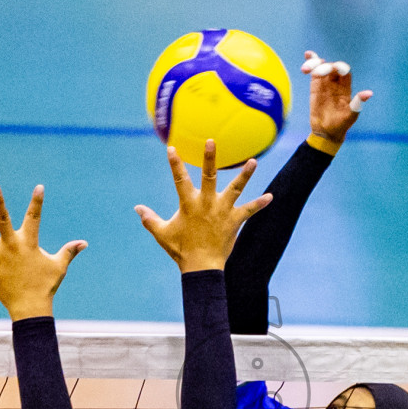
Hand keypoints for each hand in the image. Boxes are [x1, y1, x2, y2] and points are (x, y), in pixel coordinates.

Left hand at [0, 185, 86, 320]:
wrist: (31, 307)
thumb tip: (84, 243)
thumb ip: (69, 251)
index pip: (34, 217)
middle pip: (3, 219)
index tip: (39, 187)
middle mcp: (12, 246)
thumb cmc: (46, 285)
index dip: (37, 202)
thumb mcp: (59, 266)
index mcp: (29, 243)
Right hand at [135, 141, 272, 272]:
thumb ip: (149, 219)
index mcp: (188, 204)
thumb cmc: (181, 251)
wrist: (201, 268)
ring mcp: (222, 211)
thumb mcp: (162, 234)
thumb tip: (136, 208)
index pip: (179, 179)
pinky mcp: (234, 221)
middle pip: (208, 176)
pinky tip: (271, 196)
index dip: (175, 164)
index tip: (172, 148)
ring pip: (235, 189)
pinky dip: (260, 204)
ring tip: (253, 161)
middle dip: (209, 158)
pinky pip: (249, 210)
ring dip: (245, 175)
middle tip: (211, 141)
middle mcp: (206, 203)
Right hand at [302, 51, 371, 145]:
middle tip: (318, 74)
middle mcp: (336, 84)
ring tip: (307, 68)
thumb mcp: (351, 116)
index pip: (345, 72)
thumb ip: (357, 104)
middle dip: (325, 67)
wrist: (326, 133)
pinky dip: (311, 62)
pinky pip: (314, 72)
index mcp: (346, 88)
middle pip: (332, 68)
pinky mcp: (315, 87)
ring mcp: (325, 84)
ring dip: (316, 64)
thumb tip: (369, 93)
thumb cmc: (341, 125)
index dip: (341, 68)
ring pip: (322, 68)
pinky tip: (308, 54)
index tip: (335, 69)